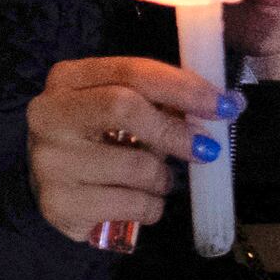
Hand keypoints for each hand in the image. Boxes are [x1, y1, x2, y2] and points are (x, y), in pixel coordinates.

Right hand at [25, 54, 233, 250]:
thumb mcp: (119, 111)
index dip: (183, 87)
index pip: (131, 71)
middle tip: (206, 149)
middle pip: (123, 108)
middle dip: (175, 131)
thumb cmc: (97, 143)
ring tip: (156, 181)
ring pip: (136, 166)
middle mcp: (49, 114)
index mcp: (67, 79)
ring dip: (163, 179)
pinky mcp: (60, 204)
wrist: (53, 191)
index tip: (223, 104)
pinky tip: (137, 202)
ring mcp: (50, 160)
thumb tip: (229, 103)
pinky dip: (151, 207)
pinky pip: (133, 205)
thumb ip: (163, 103)